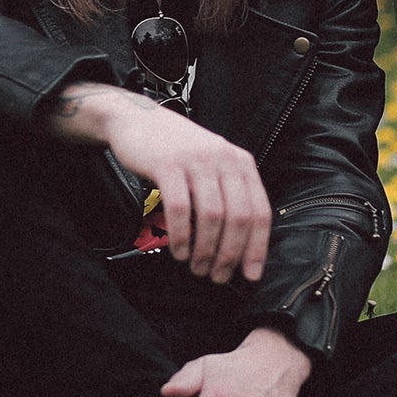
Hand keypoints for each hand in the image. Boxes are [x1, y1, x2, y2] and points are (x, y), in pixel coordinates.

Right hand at [43, 82, 270, 282]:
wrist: (137, 119)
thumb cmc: (176, 150)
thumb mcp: (212, 164)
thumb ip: (228, 194)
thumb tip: (239, 247)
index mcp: (241, 162)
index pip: (260, 211)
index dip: (257, 248)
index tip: (250, 275)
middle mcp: (224, 159)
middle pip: (238, 217)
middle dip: (230, 255)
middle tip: (217, 276)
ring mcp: (196, 160)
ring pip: (212, 216)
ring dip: (205, 250)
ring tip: (197, 268)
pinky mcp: (168, 164)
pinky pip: (180, 209)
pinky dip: (181, 236)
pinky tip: (178, 251)